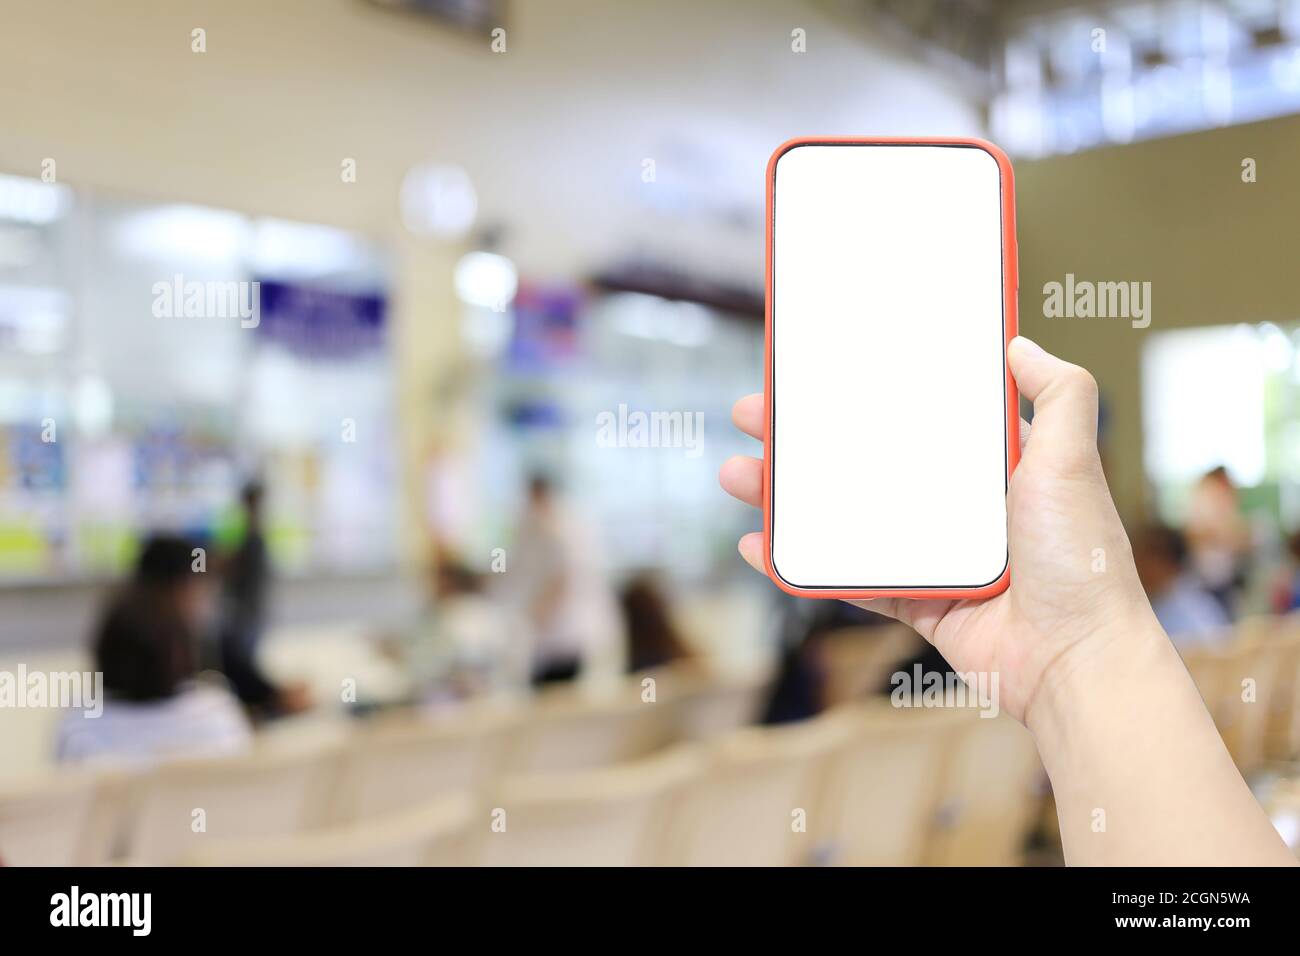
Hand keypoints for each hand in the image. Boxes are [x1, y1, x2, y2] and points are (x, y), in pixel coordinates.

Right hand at [720, 335, 1158, 725]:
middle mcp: (961, 506)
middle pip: (868, 461)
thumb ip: (1060, 394)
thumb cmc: (1082, 559)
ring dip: (789, 497)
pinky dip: (801, 564)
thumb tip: (1019, 342)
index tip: (822, 370)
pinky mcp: (918, 603)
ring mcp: (935, 556)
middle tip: (756, 414)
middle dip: (807, 438)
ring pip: (847, 516)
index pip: (921, 415)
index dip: (869, 392)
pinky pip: (849, 578)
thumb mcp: (1073, 461)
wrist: (1076, 661)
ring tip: (738, 473)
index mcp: (994, 466)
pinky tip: (759, 544)